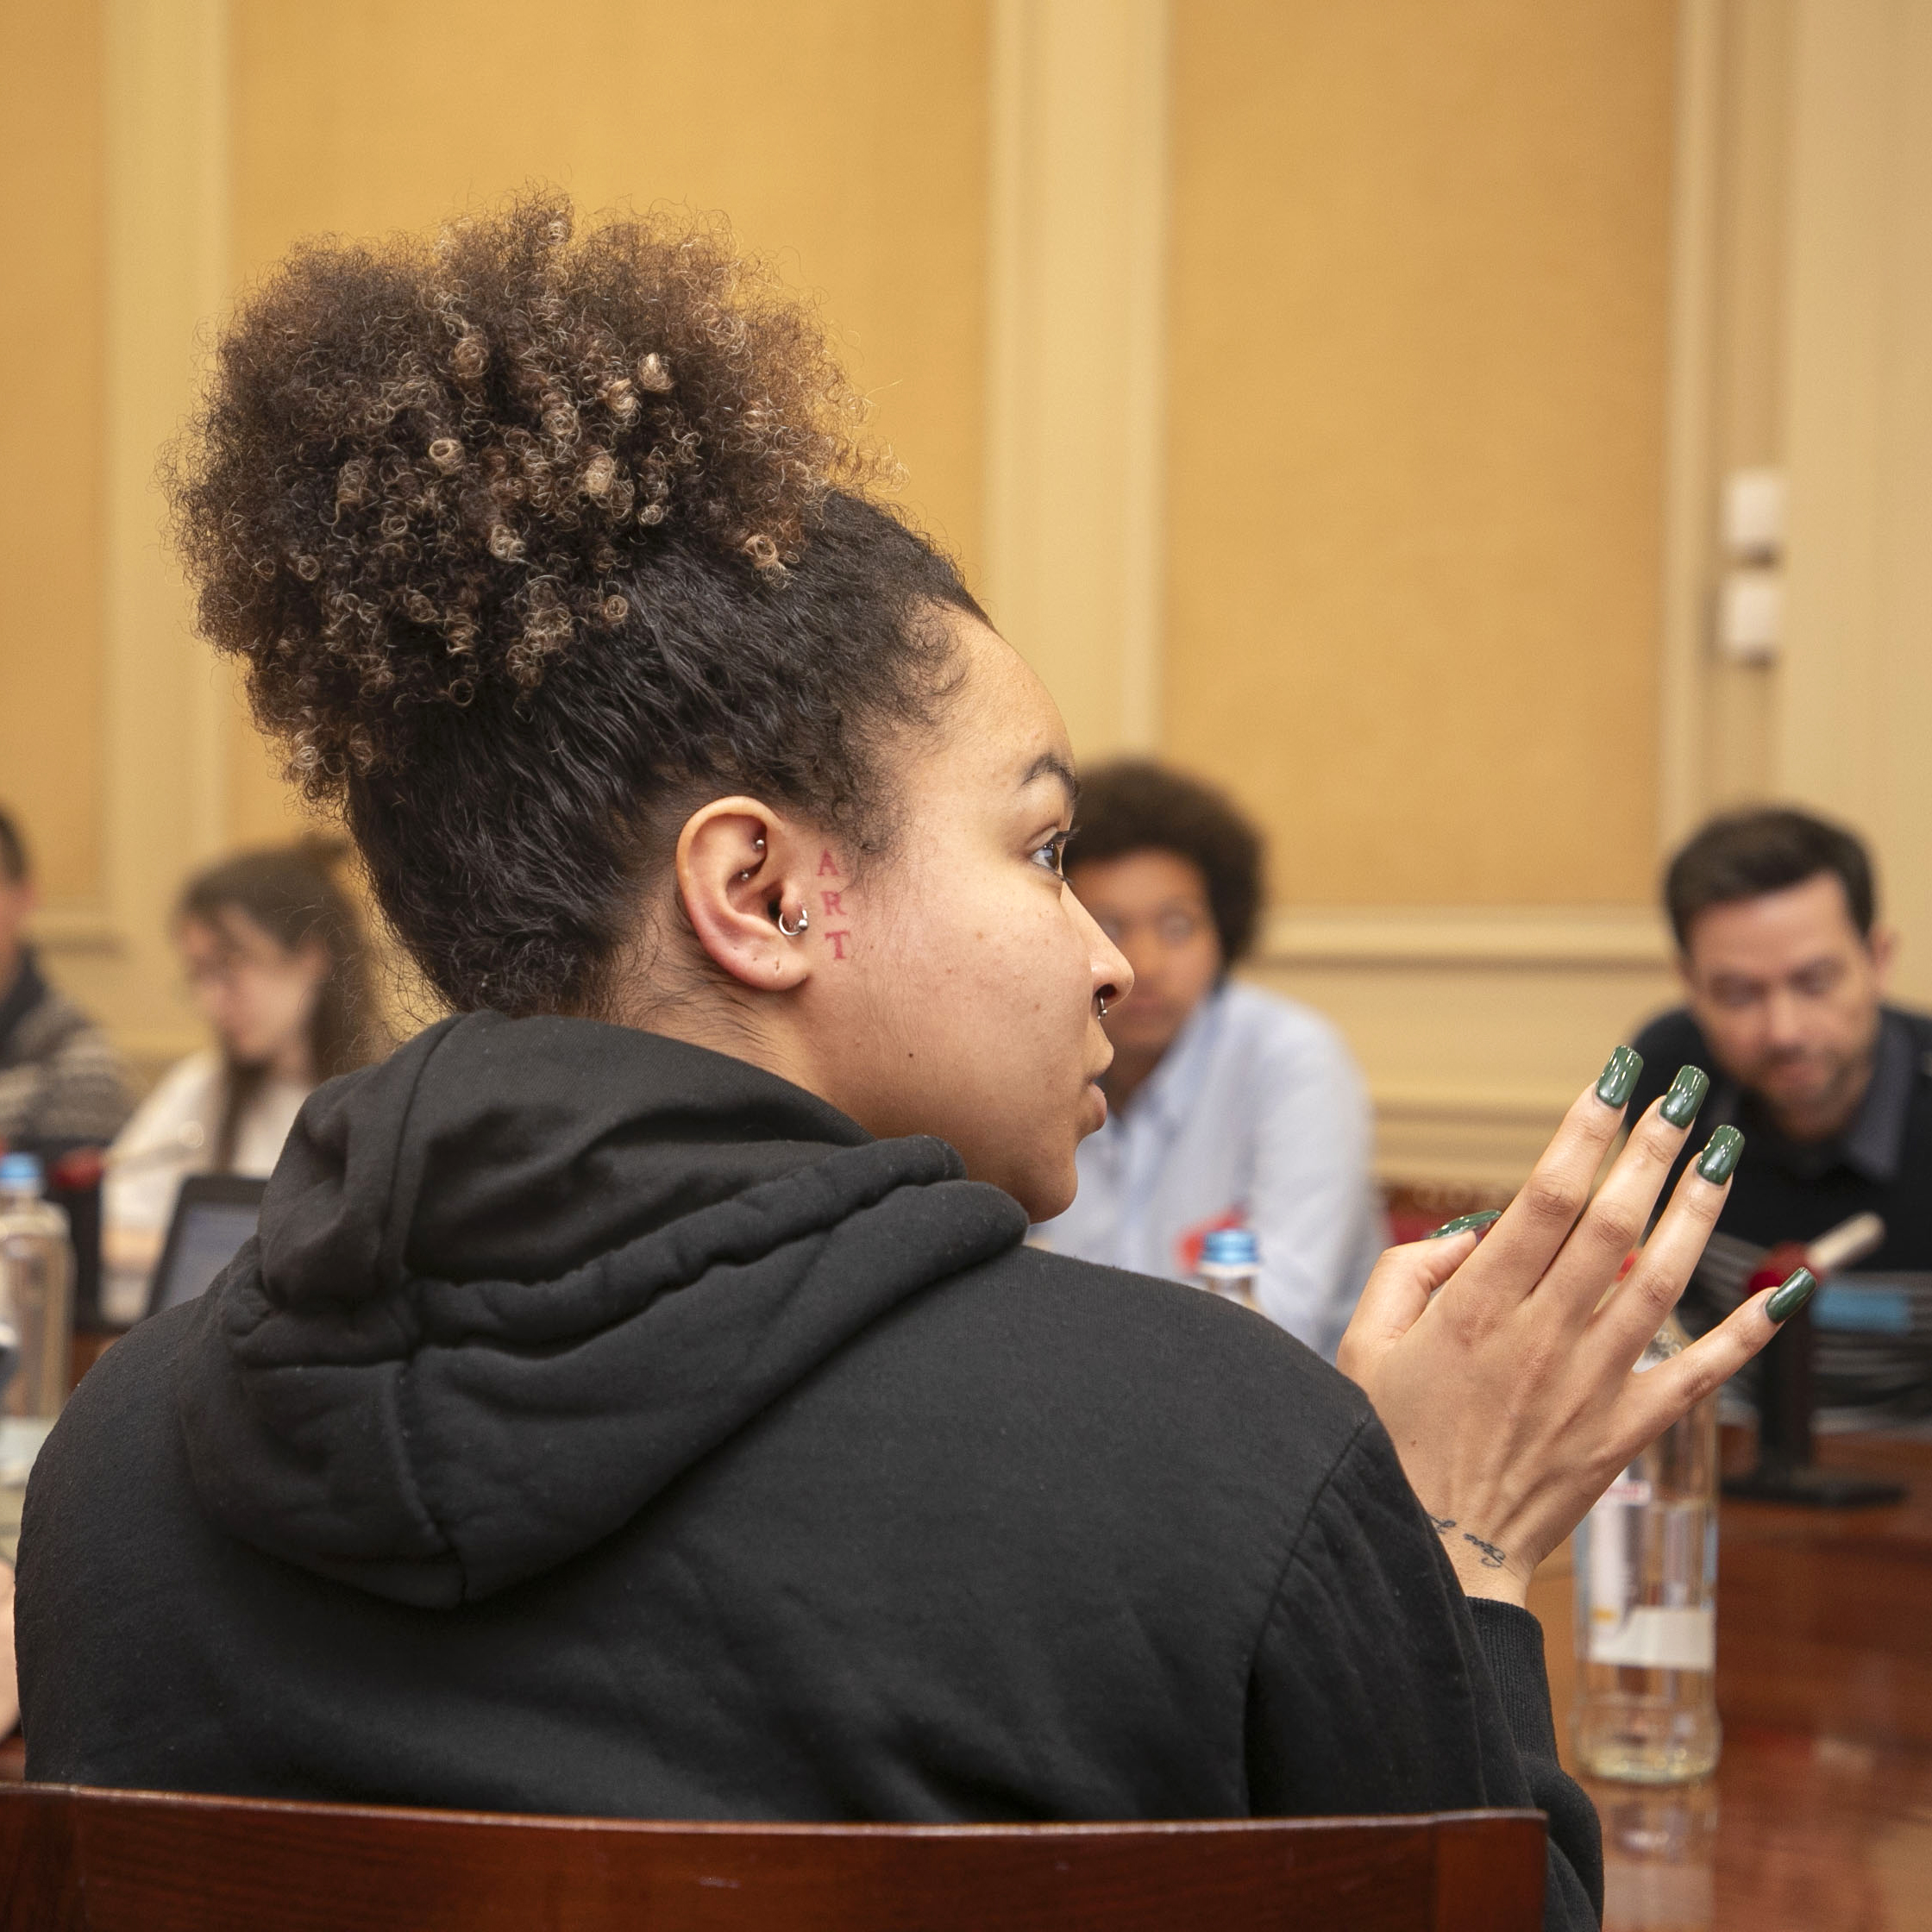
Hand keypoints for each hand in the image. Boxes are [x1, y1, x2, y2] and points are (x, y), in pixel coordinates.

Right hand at [1337, 1057, 1800, 1605]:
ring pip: (1660, 1281)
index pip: (1543, 1200)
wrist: (1436, 1549)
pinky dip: (1747, 1333)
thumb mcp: (1365, 1345)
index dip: (1583, 1134)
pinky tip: (1785, 1288)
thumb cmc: (1391, 1440)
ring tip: (1726, 1151)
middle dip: (1653, 1149)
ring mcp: (1590, 1387)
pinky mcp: (1624, 1431)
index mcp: (1474, 1312)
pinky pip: (1697, 1374)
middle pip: (1612, 1225)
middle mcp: (1540, 1340)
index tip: (1613, 1081)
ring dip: (1699, 1211)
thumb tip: (1476, 1229)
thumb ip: (1409, 1271)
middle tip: (1687, 1091)